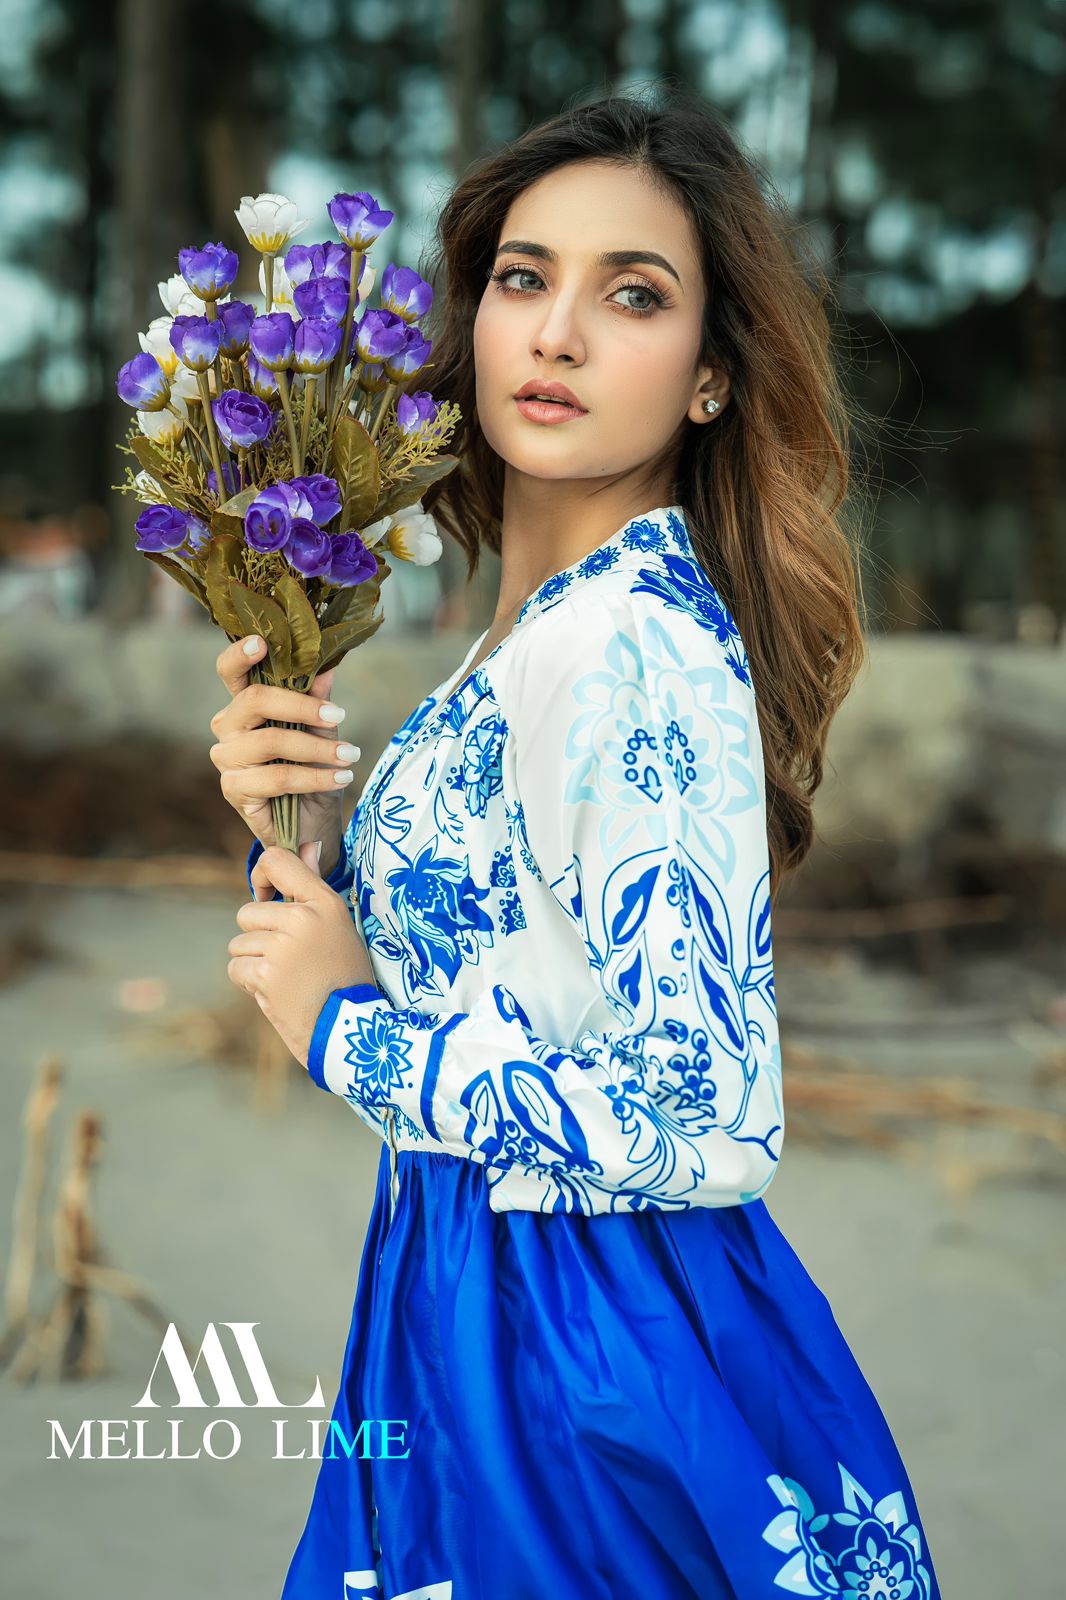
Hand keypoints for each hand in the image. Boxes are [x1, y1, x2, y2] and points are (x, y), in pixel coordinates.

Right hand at [209, 633, 359, 857]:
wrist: (311, 824)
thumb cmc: (313, 770)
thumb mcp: (322, 732)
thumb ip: (318, 700)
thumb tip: (328, 666)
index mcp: (244, 704)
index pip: (230, 672)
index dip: (240, 655)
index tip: (263, 642)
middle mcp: (227, 727)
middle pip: (254, 700)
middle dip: (302, 706)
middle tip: (340, 715)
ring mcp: (226, 759)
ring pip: (271, 741)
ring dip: (318, 749)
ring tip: (351, 756)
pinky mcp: (234, 790)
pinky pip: (278, 778)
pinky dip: (315, 777)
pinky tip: (340, 778)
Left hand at [228, 842, 378, 1069]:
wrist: (350, 1027)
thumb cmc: (346, 976)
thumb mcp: (340, 926)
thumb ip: (313, 888)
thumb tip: (308, 847)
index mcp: (323, 902)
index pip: (277, 860)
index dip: (262, 877)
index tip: (268, 898)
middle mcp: (302, 918)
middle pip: (248, 913)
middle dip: (259, 938)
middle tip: (288, 961)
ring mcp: (282, 946)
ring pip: (239, 944)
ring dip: (253, 964)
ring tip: (286, 979)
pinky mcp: (266, 974)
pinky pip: (236, 968)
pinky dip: (249, 984)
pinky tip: (275, 992)